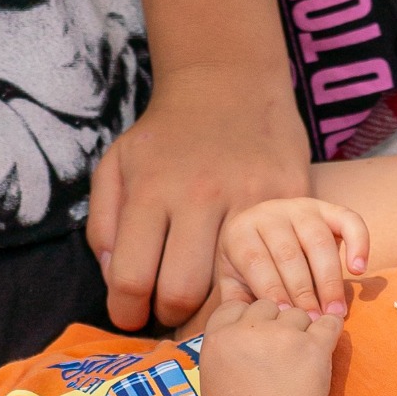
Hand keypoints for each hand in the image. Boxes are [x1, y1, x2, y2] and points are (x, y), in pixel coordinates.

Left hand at [87, 67, 310, 333]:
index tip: (131, 314)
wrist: (229, 81)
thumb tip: (116, 282)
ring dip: (213, 305)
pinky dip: (258, 281)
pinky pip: (275, 264)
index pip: (132, 280)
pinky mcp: (293, 197)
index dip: (126, 312)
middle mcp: (202, 194)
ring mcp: (252, 197)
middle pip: (182, 294)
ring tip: (203, 294)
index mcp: (152, 189)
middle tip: (169, 304)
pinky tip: (244, 276)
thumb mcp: (117, 167)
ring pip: (230, 287)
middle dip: (168, 313)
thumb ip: (103, 227)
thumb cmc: (166, 137)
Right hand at [194, 278, 342, 395]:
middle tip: (279, 357)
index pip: (235, 306)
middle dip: (275, 324)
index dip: (248, 321)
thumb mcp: (214, 387)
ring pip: (298, 313)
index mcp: (216, 341)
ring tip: (298, 367)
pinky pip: (329, 323)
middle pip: (266, 304)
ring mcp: (280, 335)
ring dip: (302, 332)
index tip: (255, 343)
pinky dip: (329, 335)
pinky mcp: (313, 345)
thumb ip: (225, 353)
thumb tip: (239, 334)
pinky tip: (322, 354)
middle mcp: (245, 331)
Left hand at [215, 195, 366, 314]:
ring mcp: (300, 208)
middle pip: (289, 254)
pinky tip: (359, 270)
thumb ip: (239, 303)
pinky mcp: (328, 208)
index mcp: (240, 233)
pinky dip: (358, 243)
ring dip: (330, 280)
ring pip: (318, 242)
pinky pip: (349, 220)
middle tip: (314, 322)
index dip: (272, 290)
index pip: (256, 262)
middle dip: (304, 292)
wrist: (262, 237)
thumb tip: (252, 323)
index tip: (287, 317)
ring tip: (335, 311)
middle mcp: (270, 214)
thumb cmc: (248, 272)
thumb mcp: (234, 285)